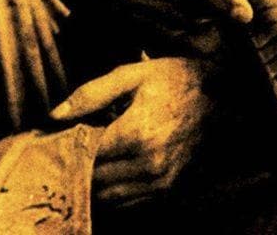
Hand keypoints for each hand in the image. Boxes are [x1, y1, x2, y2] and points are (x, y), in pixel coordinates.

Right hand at [46, 0, 253, 35]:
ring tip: (206, 17)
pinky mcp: (117, 10)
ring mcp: (131, 0)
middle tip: (228, 10)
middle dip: (216, 16)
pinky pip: (149, 36)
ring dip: (195, 29)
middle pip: (195, 15)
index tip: (245, 15)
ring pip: (174, 31)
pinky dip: (169, 36)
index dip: (230, 5)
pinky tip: (178, 23)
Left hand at [51, 57, 215, 205]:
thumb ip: (90, 95)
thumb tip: (54, 116)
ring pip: (108, 197)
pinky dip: (113, 194)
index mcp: (136, 133)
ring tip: (84, 165)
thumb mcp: (133, 75)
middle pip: (93, 179)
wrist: (224, 95)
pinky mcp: (168, 189)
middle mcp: (148, 164)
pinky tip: (107, 175)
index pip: (84, 154)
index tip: (52, 140)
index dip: (64, 147)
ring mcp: (160, 180)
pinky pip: (129, 203)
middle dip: (76, 167)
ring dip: (92, 185)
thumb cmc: (176, 80)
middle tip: (65, 152)